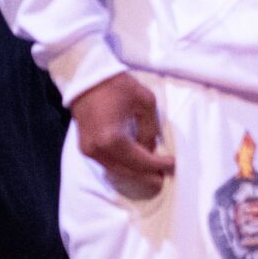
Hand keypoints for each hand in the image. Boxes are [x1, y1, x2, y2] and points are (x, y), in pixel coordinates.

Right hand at [71, 71, 168, 196]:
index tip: (173, 164)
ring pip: (116, 170)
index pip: (140, 160)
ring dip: (135, 174)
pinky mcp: (85, 148)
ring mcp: (89, 150)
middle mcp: (98, 149)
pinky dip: (122, 167)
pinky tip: (135, 166)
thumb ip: (150, 129)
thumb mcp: (145, 102)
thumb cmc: (118, 86)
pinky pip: (107, 164)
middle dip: (147, 176)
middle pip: (127, 171)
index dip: (158, 164)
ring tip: (153, 175)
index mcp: (113, 138)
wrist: (86, 79)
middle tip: (163, 179)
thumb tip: (150, 148)